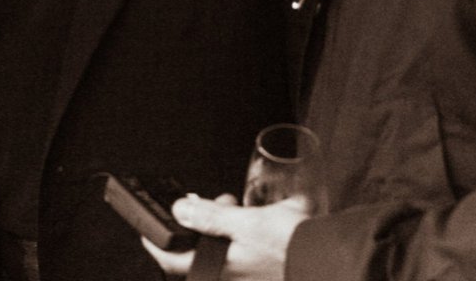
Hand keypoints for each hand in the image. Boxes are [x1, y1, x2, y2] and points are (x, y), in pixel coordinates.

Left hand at [143, 193, 309, 280]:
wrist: (330, 259)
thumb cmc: (289, 245)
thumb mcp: (245, 223)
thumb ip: (210, 217)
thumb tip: (179, 210)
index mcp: (222, 270)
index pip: (174, 263)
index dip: (155, 245)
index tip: (145, 228)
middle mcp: (232, 276)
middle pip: (197, 253)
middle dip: (196, 223)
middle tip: (200, 202)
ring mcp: (248, 273)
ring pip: (219, 248)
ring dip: (218, 223)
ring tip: (229, 202)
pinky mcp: (262, 267)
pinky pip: (238, 249)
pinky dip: (237, 231)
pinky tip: (249, 215)